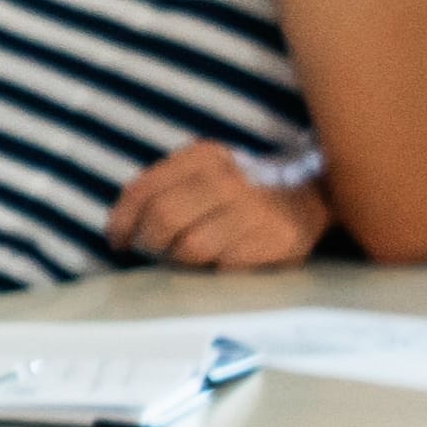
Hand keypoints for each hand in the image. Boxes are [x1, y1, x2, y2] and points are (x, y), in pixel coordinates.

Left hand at [106, 140, 335, 271]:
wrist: (307, 197)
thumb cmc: (237, 192)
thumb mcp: (200, 175)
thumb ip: (160, 191)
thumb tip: (118, 231)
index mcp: (202, 157)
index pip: (143, 190)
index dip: (122, 221)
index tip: (118, 241)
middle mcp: (227, 178)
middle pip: (163, 220)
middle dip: (151, 242)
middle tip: (156, 250)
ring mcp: (253, 210)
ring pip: (190, 248)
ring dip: (182, 260)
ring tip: (192, 255)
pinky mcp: (274, 241)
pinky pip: (223, 266)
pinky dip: (214, 269)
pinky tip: (224, 259)